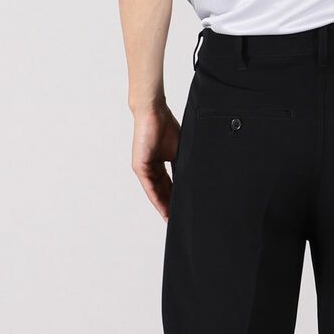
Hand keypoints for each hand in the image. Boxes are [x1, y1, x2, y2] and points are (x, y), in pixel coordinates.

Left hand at [131, 104, 179, 219]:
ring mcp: (143, 168)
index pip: (169, 186)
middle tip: (179, 221)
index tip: (183, 211)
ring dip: (163, 207)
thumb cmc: (166, 126)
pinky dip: (157, 199)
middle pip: (161, 192)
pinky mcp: (140, 166)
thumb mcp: (179, 151)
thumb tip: (194, 180)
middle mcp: (150, 168)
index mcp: (159, 164)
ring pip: (155, 192)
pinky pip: (150, 187)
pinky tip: (165, 209)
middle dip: (170, 207)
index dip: (175, 199)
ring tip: (172, 219)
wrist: (154, 112)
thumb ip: (182, 166)